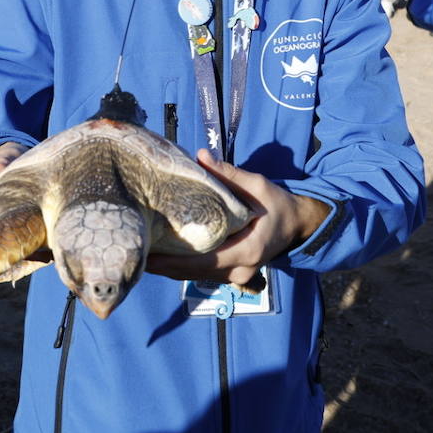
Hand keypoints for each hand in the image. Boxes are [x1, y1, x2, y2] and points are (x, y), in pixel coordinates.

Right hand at [0, 142, 29, 242]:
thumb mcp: (5, 155)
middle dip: (0, 239)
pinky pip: (3, 243)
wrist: (10, 165)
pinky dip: (19, 243)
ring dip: (11, 243)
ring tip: (34, 239)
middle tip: (25, 237)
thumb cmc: (5, 159)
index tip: (6, 226)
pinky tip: (38, 244)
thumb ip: (2, 159)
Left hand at [147, 150, 329, 288]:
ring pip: (196, 275)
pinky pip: (203, 272)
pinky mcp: (232, 273)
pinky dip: (182, 267)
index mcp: (246, 250)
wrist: (298, 224)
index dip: (173, 261)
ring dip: (170, 268)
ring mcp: (237, 275)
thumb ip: (230, 174)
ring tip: (141, 256)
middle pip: (193, 272)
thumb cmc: (278, 204)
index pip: (202, 261)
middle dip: (164, 266)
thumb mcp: (258, 185)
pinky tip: (161, 258)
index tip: (148, 256)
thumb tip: (201, 156)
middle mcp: (240, 269)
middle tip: (134, 254)